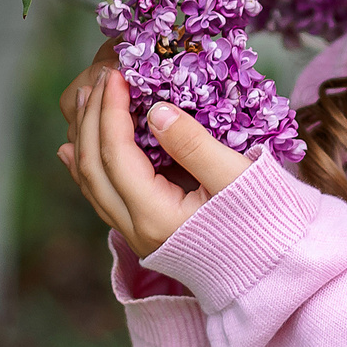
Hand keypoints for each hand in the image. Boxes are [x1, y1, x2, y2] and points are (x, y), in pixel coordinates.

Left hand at [58, 60, 254, 259]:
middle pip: (94, 168)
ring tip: (85, 101)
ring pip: (92, 183)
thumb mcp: (235, 177)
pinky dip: (86, 166)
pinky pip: (103, 195)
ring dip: (85, 138)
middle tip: (99, 78)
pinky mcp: (145, 232)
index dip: (112, 110)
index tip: (118, 75)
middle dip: (92, 118)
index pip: (116, 154)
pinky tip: (73, 150)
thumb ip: (193, 144)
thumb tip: (156, 112)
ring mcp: (137, 234)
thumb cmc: (264, 222)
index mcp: (156, 216)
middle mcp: (137, 230)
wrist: (273, 270)